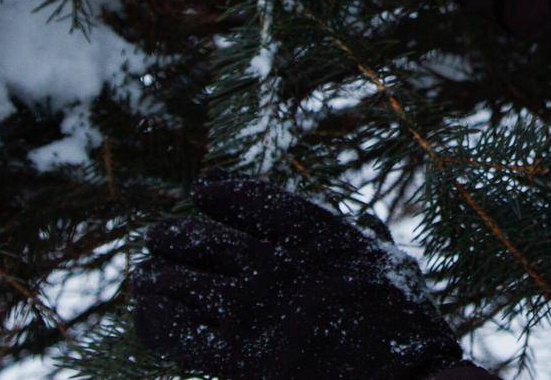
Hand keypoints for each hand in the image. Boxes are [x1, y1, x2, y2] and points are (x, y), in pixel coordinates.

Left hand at [131, 174, 463, 379]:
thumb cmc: (406, 325)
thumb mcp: (396, 266)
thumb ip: (371, 239)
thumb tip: (369, 221)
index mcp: (314, 235)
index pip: (250, 197)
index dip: (219, 190)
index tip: (203, 189)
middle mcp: (277, 266)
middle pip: (204, 237)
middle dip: (176, 234)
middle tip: (161, 234)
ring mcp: (254, 314)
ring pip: (181, 280)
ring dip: (157, 274)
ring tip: (145, 273)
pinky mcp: (240, 361)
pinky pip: (175, 333)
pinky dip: (153, 317)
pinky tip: (145, 308)